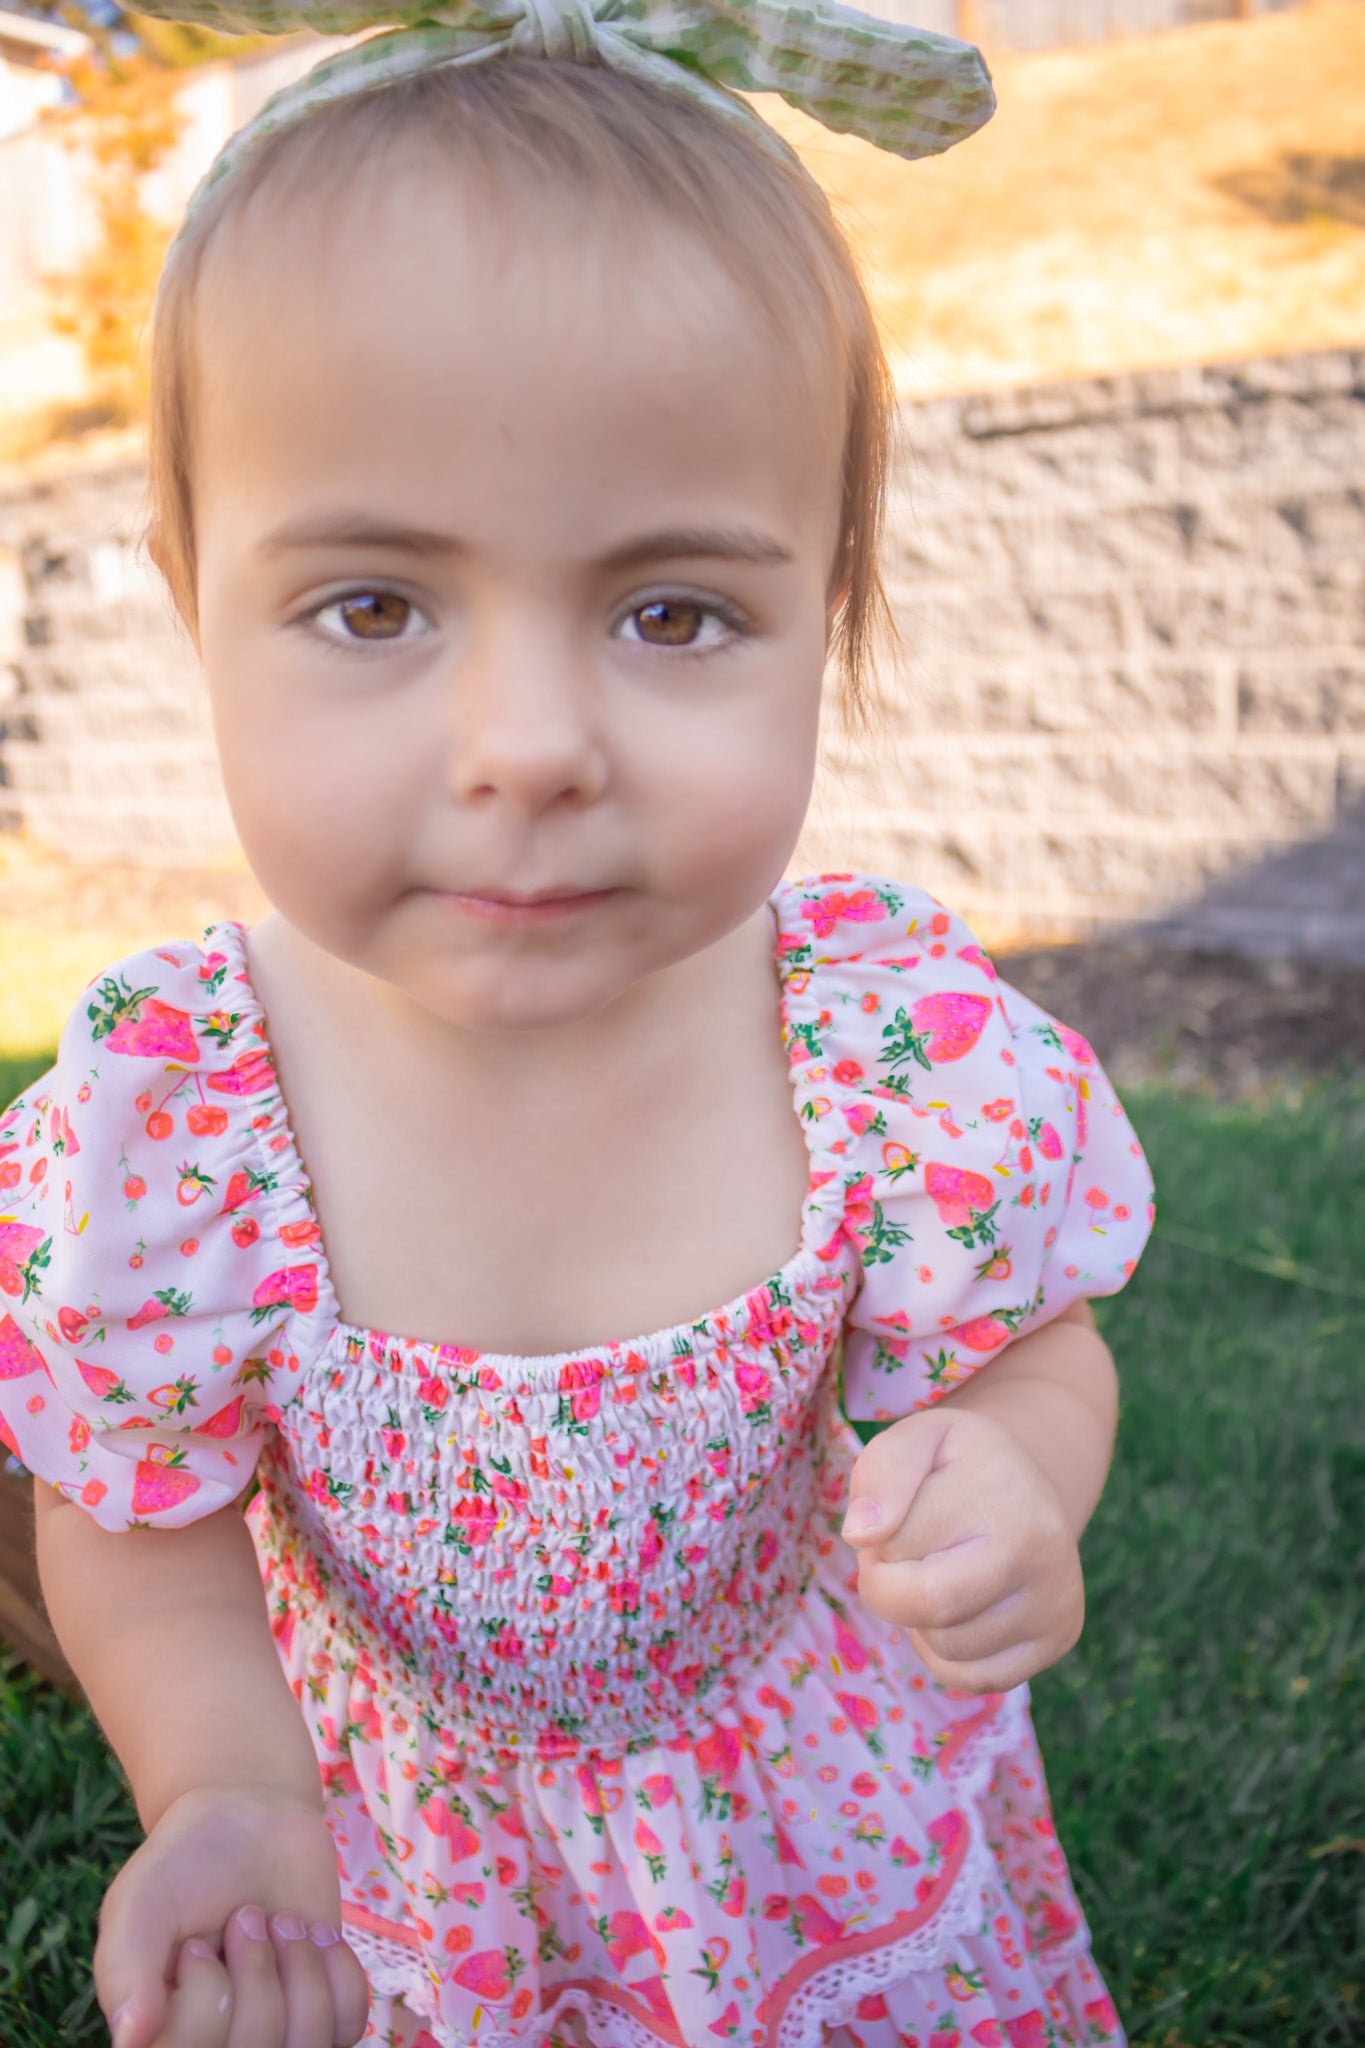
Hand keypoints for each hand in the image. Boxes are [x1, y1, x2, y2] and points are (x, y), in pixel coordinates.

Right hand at [95, 1784, 369, 2047]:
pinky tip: (313, 1938)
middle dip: (257, 1968)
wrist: (249, 1823)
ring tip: (279, 1926)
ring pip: (310, 2043)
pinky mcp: (323, 2017)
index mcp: (159, 2038)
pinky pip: (350, 2024)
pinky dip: (338, 1971)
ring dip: (301, 1967)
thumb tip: (133, 2041)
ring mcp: (274, 2038)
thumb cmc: (182, 1864)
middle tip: (244, 1919)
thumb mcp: (139, 1903)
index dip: (205, 1991)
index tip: (194, 1944)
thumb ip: (126, 1969)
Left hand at [840, 1407, 1084, 1693]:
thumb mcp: (915, 1437)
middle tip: (901, 1553)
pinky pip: (973, 1677)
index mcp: (1007, 1502)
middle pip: (928, 1610)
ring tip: (938, 1569)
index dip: (875, 1537)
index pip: (899, 1548)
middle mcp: (1046, 1559)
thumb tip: (860, 1536)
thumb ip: (883, 1472)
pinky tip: (958, 1604)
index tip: (894, 1514)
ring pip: (946, 1650)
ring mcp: (1058, 1606)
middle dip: (890, 1587)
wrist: (1026, 1479)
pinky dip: (946, 1650)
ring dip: (919, 1618)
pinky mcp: (1058, 1641)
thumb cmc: (958, 1462)